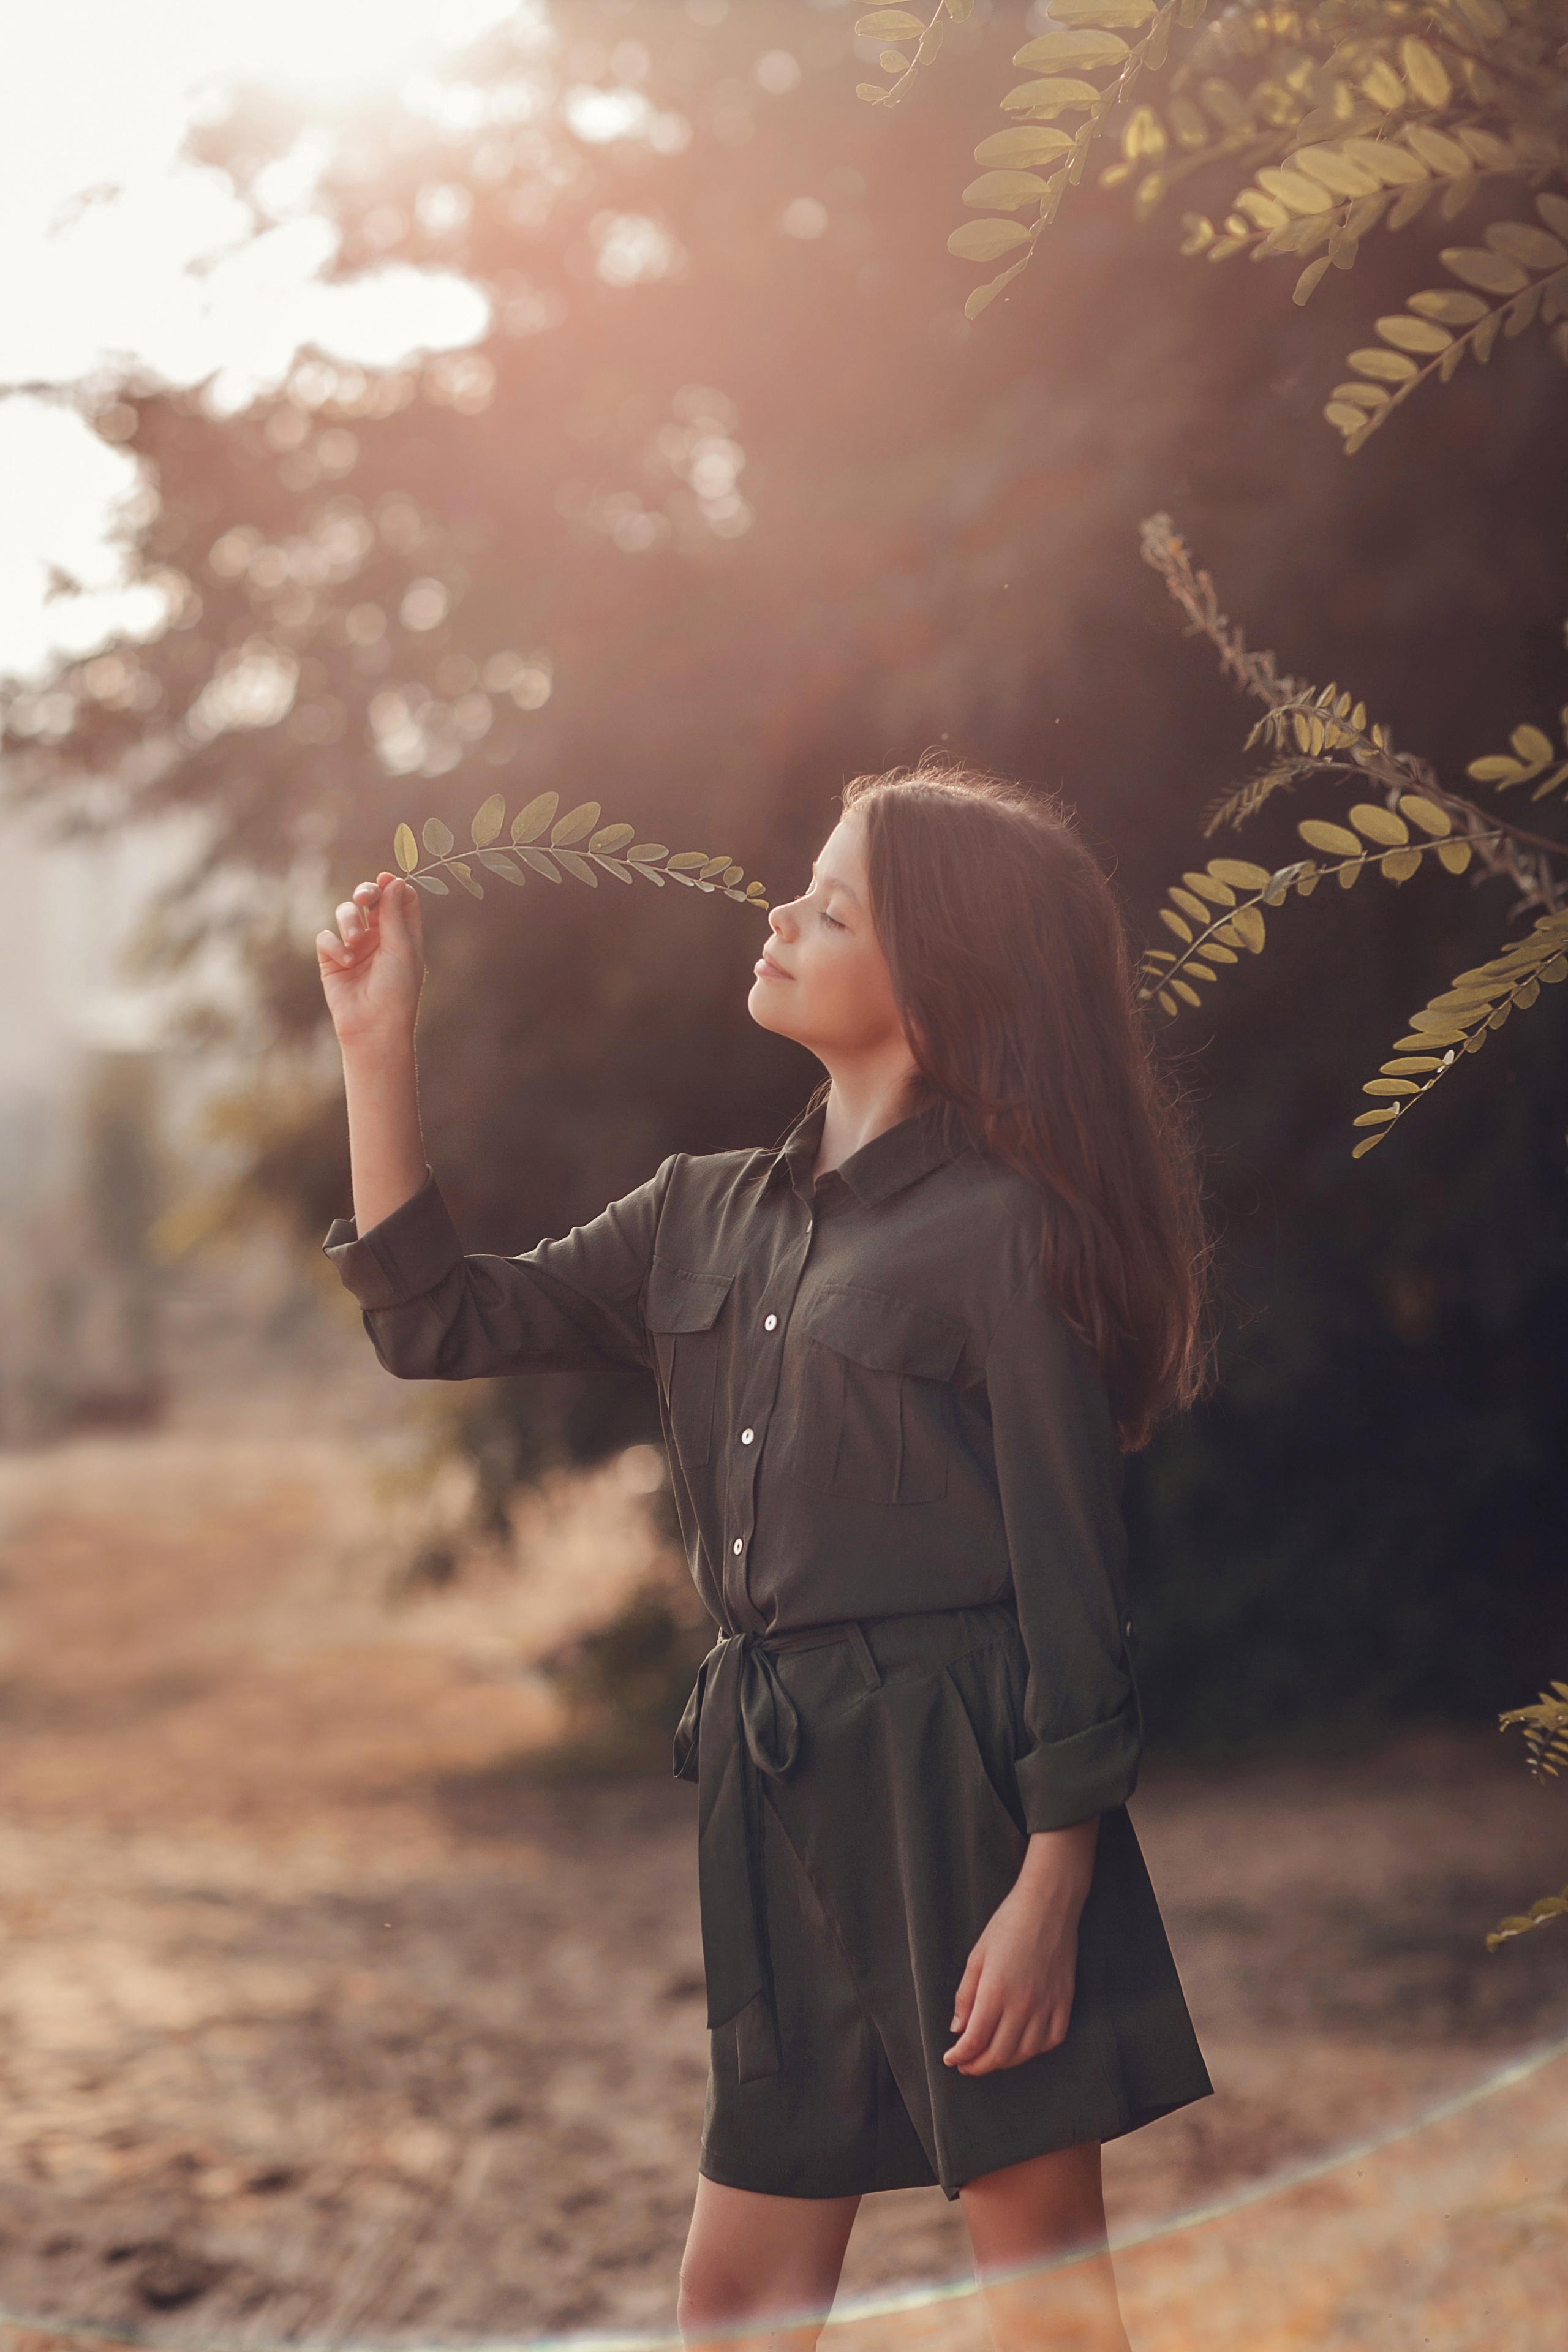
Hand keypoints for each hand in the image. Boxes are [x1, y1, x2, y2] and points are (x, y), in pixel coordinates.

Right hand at [316, 872, 424, 1052]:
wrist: (373, 1028)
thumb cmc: (396, 991)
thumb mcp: (401, 949)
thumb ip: (394, 914)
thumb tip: (395, 879)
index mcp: (402, 934)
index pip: (400, 899)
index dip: (393, 886)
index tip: (386, 879)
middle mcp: (379, 937)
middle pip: (370, 899)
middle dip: (366, 892)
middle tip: (364, 896)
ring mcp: (354, 947)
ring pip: (344, 914)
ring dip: (348, 922)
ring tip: (356, 942)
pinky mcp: (331, 959)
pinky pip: (326, 938)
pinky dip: (334, 945)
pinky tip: (346, 961)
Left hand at [943, 1822, 1096, 2075]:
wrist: (1048, 1905)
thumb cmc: (1007, 1925)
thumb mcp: (977, 1956)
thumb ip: (965, 1996)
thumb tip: (958, 2030)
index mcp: (995, 1992)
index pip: (975, 2040)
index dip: (960, 2055)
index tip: (950, 2059)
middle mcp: (1022, 2005)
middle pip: (999, 2054)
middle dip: (978, 2066)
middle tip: (966, 2066)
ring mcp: (1047, 2005)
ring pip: (1025, 2053)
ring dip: (1004, 2062)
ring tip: (991, 2058)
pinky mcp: (1065, 2001)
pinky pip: (1051, 2039)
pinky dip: (1035, 2050)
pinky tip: (1023, 2045)